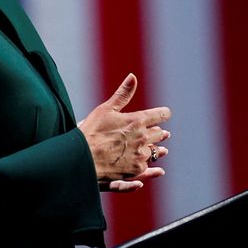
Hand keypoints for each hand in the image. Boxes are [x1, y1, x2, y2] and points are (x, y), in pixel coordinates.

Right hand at [78, 73, 171, 190]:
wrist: (81, 158)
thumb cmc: (91, 131)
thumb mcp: (106, 109)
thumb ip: (123, 94)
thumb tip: (133, 77)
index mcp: (137, 121)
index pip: (160, 115)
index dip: (163, 114)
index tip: (165, 114)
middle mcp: (142, 139)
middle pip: (158, 134)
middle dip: (159, 133)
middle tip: (163, 133)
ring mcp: (139, 156)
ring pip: (154, 152)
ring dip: (158, 150)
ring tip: (163, 151)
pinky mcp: (134, 171)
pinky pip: (147, 169)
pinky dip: (150, 168)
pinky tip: (156, 170)